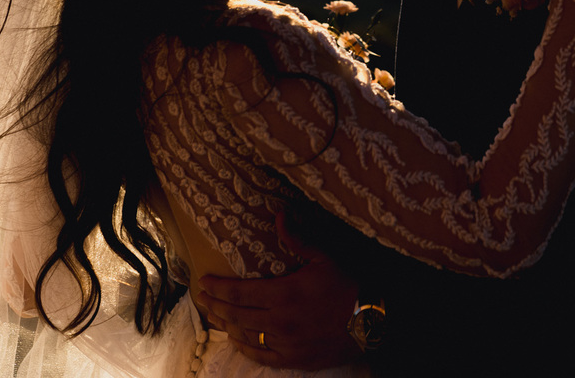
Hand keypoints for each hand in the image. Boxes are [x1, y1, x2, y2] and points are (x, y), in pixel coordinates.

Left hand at [197, 212, 361, 369]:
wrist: (371, 321)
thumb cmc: (349, 286)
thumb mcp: (323, 258)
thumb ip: (297, 240)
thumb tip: (280, 215)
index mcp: (284, 294)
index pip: (238, 292)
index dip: (217, 287)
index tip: (204, 281)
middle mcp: (279, 321)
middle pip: (235, 314)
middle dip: (214, 305)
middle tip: (202, 297)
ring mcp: (286, 343)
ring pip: (245, 336)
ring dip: (226, 325)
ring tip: (214, 316)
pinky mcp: (294, 359)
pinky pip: (262, 356)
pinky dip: (245, 348)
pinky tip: (237, 340)